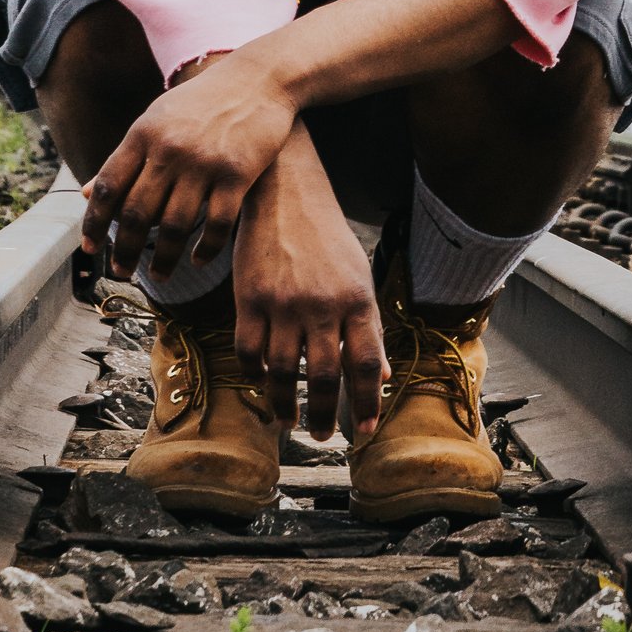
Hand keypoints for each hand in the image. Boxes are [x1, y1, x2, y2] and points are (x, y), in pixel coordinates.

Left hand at [79, 50, 298, 281]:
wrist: (259, 78)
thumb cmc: (203, 102)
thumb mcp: (156, 119)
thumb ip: (125, 157)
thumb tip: (88, 194)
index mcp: (144, 134)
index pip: (109, 187)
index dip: (94, 223)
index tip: (89, 249)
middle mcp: (169, 150)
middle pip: (136, 214)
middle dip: (123, 251)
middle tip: (119, 273)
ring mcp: (204, 163)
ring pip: (174, 226)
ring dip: (162, 259)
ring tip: (158, 276)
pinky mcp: (238, 174)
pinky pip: (217, 224)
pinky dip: (205, 249)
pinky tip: (198, 261)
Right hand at [233, 133, 386, 439]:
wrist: (285, 193)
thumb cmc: (327, 238)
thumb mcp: (359, 276)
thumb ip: (368, 326)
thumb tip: (382, 374)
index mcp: (357, 300)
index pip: (366, 365)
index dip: (367, 404)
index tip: (364, 431)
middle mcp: (322, 305)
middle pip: (325, 376)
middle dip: (325, 416)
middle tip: (323, 438)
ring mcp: (283, 303)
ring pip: (283, 371)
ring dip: (286, 405)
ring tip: (291, 422)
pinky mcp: (249, 298)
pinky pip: (249, 351)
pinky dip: (255, 376)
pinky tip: (262, 386)